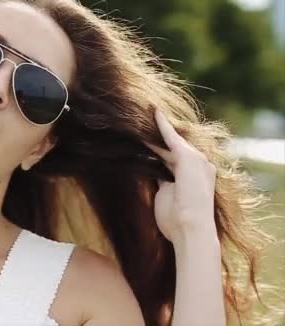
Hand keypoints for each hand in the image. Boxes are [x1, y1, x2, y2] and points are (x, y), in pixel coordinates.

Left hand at [145, 109, 217, 243]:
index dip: (161, 150)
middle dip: (159, 136)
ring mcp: (197, 160)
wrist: (191, 230)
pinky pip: (172, 137)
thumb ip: (162, 181)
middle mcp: (200, 165)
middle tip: (142, 120)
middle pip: (174, 147)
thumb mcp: (166, 197)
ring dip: (157, 128)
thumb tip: (151, 171)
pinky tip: (153, 112)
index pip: (174, 159)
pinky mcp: (189, 158)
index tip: (148, 141)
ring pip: (172, 141)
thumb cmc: (177, 222)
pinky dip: (162, 125)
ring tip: (143, 114)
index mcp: (195, 176)